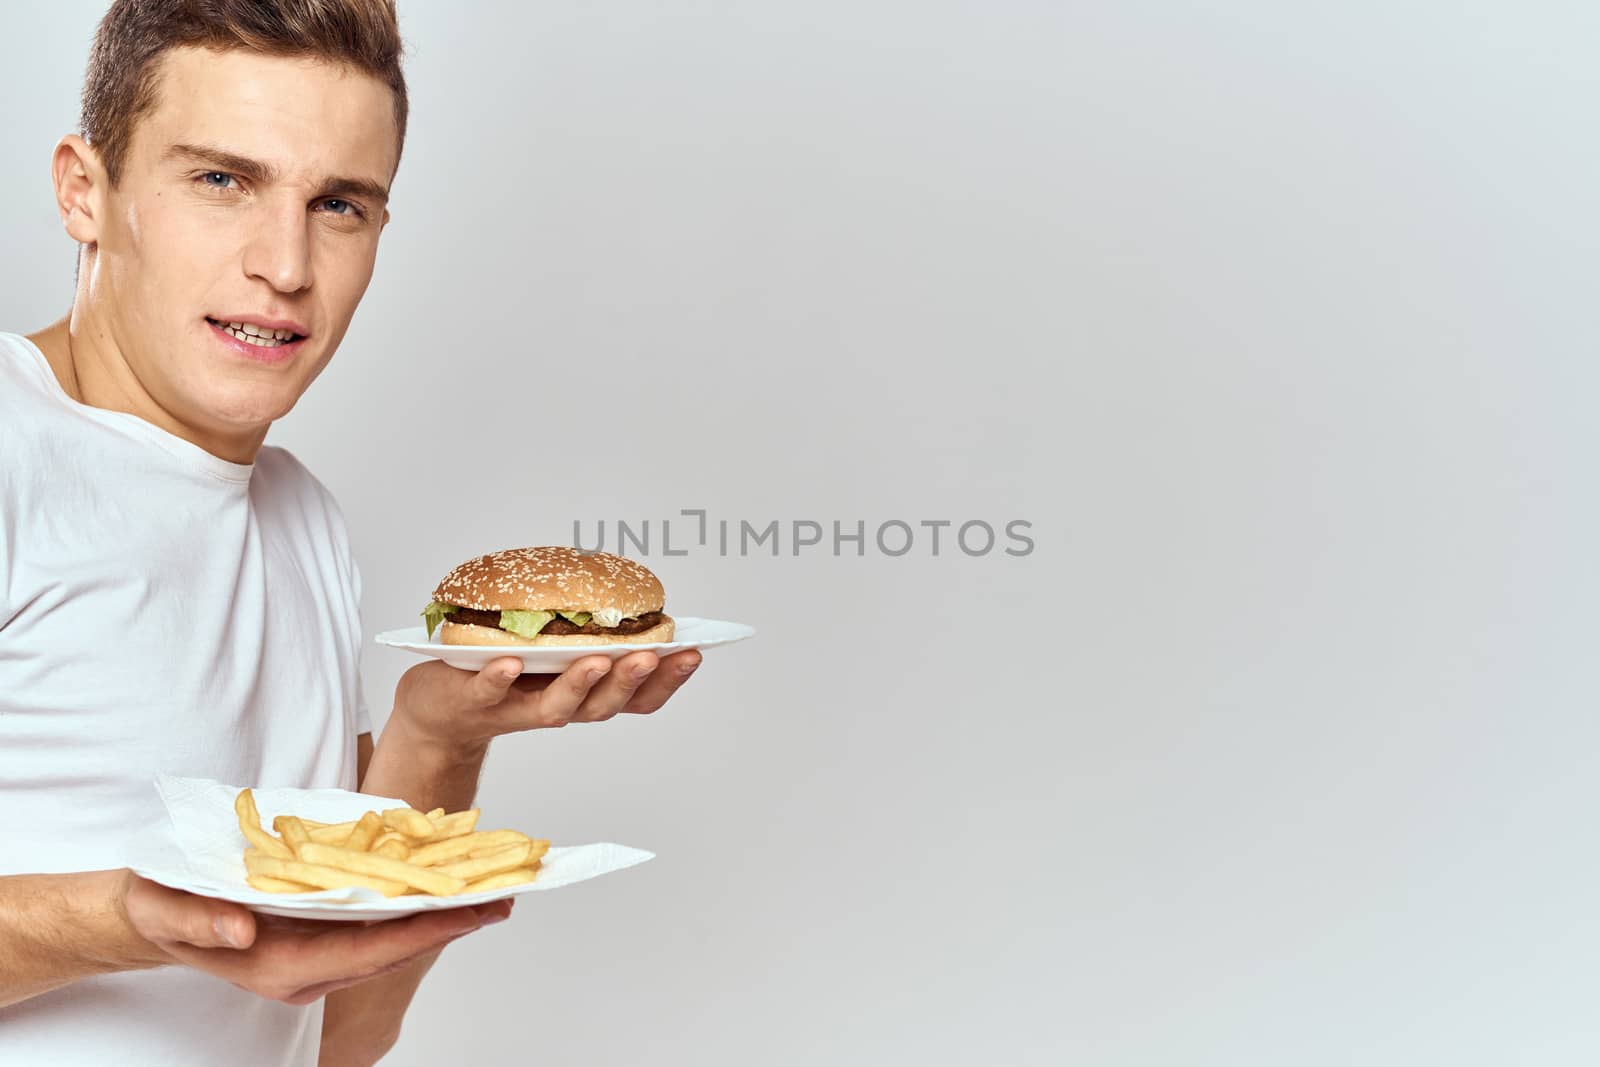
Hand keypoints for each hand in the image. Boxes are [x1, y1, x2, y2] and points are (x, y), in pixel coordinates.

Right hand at [118, 871, 510, 1004]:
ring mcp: (319, 955)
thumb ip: (199, 922)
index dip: (418, 932)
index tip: (466, 913)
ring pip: (392, 939)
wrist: (156, 913)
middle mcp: (310, 968)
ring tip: (495, 890)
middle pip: (393, 949)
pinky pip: (379, 923)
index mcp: (280, 968)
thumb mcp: (165, 910)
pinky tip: (448, 882)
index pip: (365, 953)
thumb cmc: (161, 909)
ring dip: (443, 915)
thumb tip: (242, 931)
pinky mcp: (323, 934)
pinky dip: (416, 904)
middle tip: (506, 896)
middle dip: (450, 925)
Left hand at [390, 648, 702, 749]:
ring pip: (558, 706)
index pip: (638, 696)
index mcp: (584, 693)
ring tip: (598, 659)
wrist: (438, 711)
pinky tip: (512, 664)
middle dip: (633, 679)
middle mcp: (558, 707)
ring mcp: (517, 708)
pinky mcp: (474, 702)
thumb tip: (629, 586)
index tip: (696, 651)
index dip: (669, 679)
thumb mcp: (557, 651)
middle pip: (606, 703)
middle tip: (654, 656)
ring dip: (580, 683)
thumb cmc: (504, 672)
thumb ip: (589, 631)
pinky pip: (490, 693)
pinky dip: (502, 680)